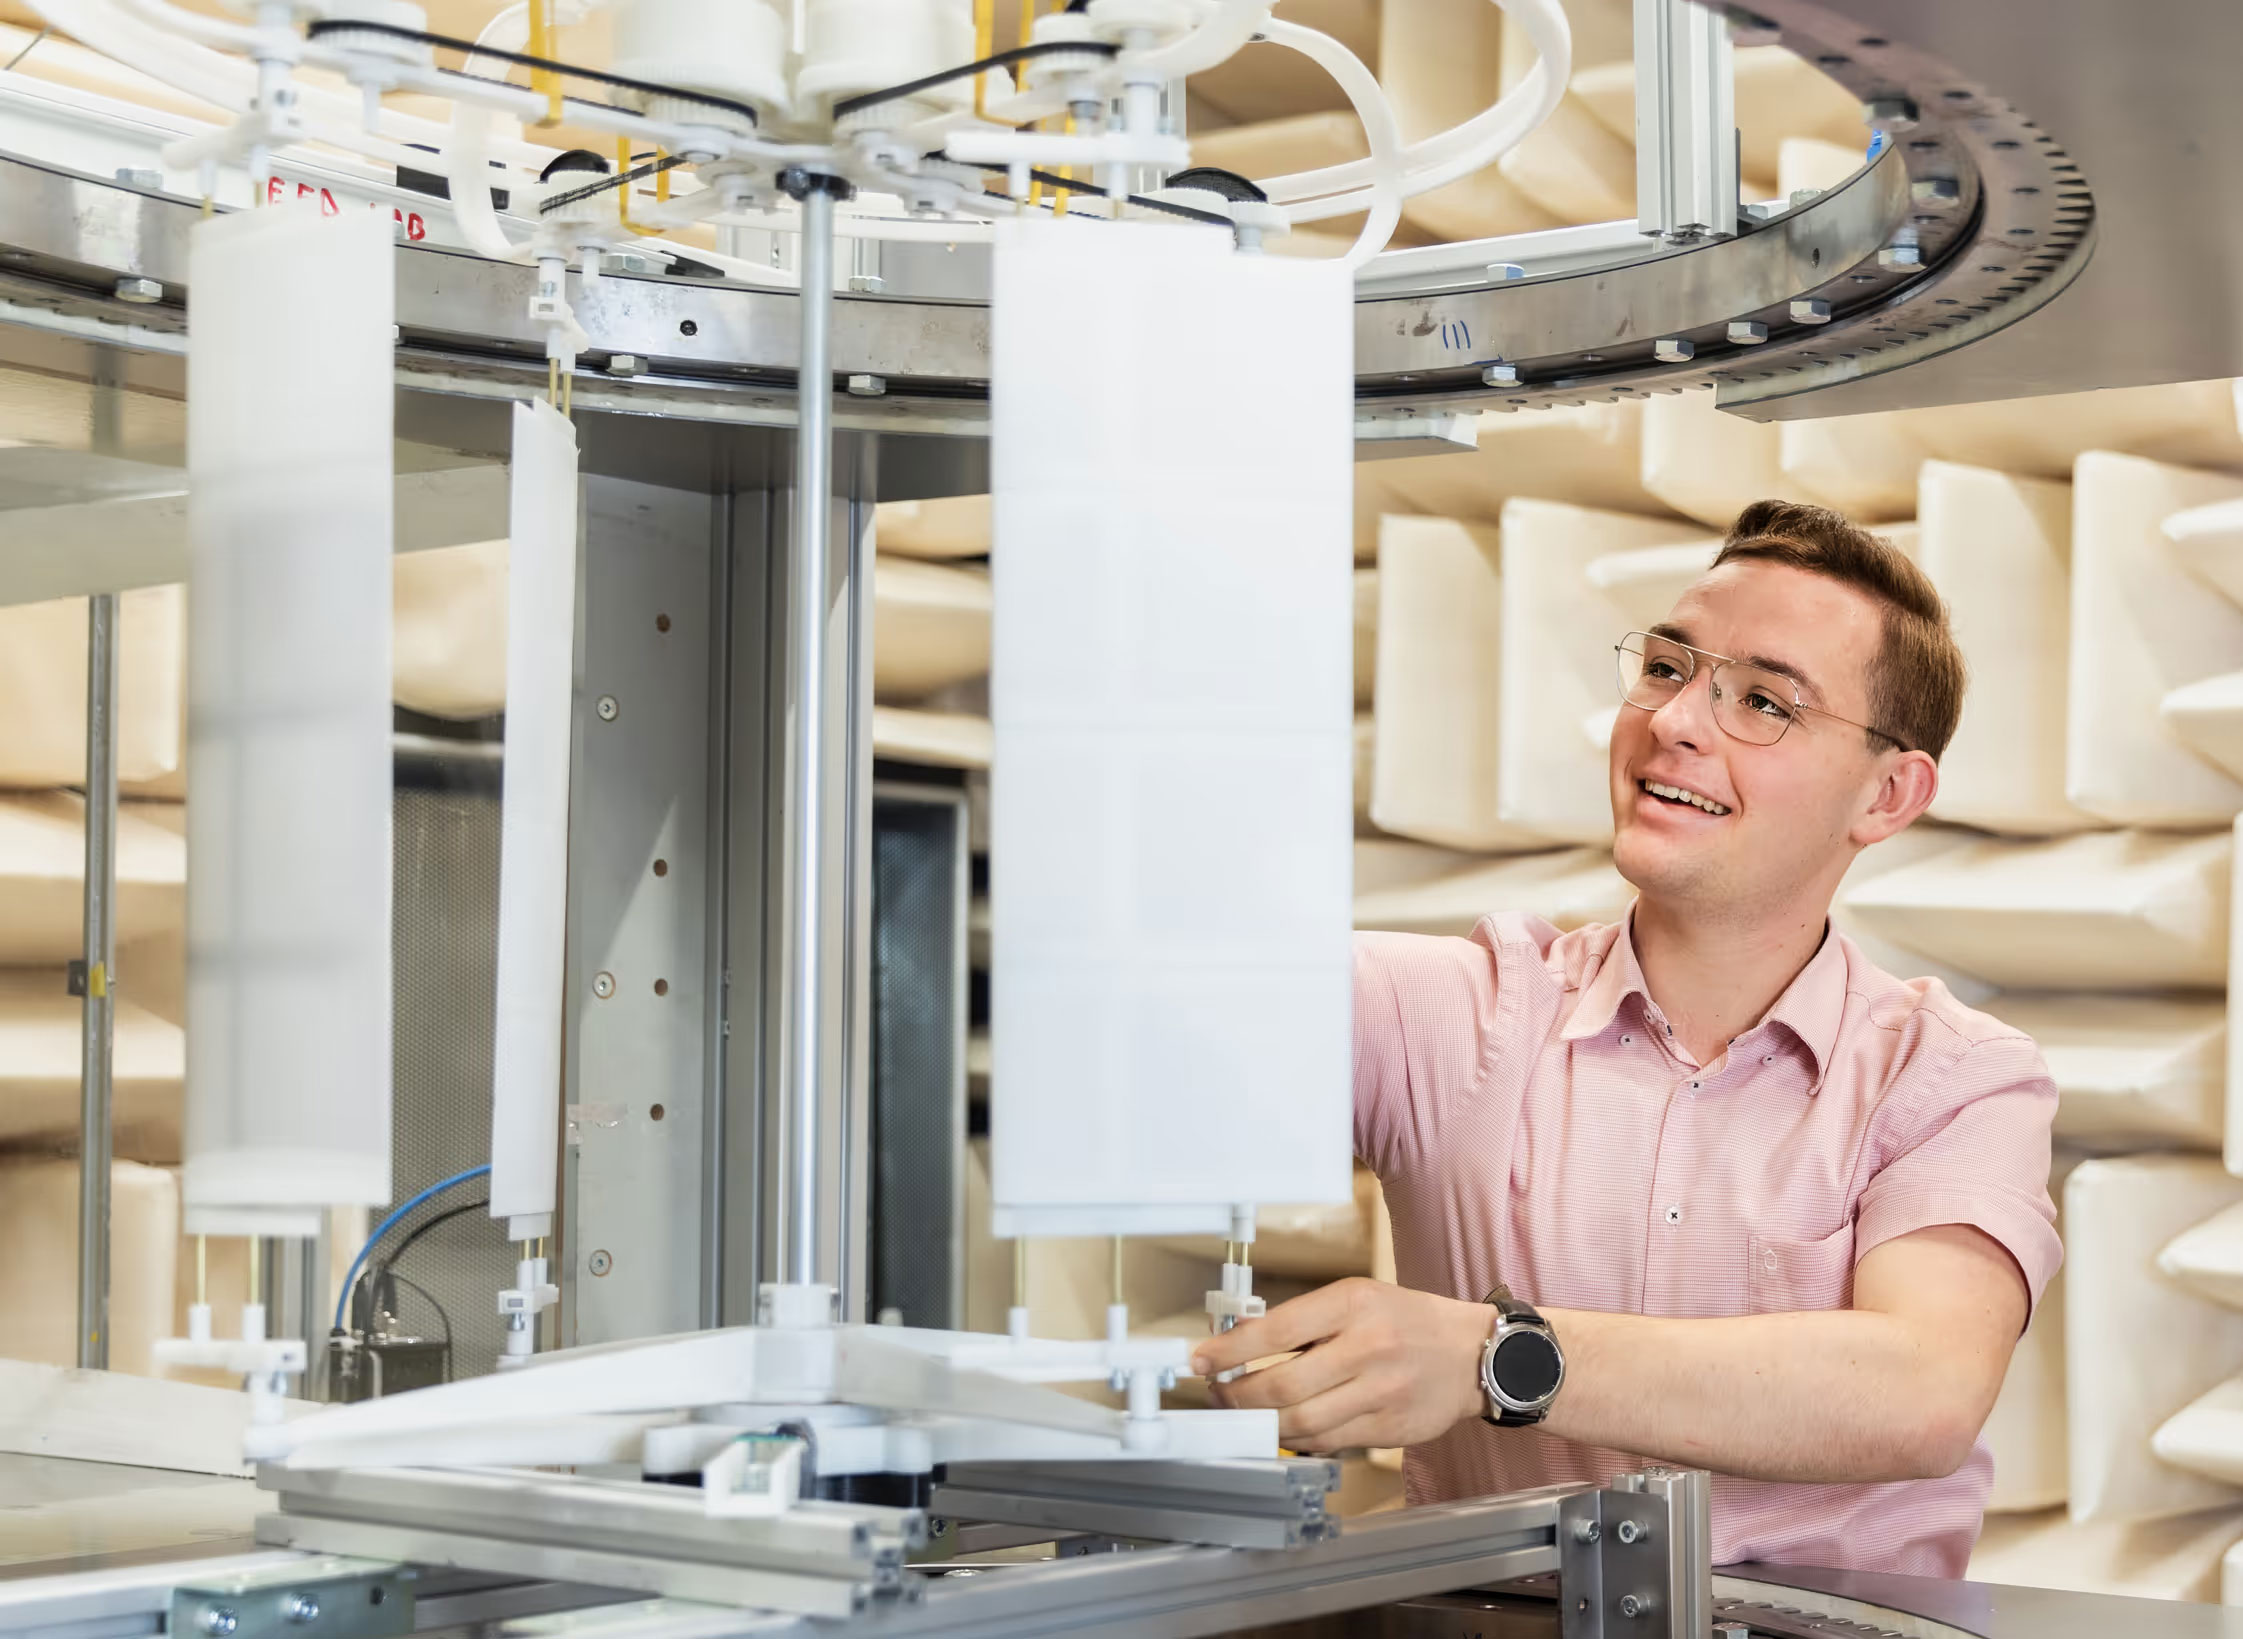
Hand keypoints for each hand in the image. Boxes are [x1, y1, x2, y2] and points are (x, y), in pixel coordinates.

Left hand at [1189, 1276, 1493, 1451]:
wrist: (1472, 1354)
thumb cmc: (1406, 1320)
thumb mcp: (1357, 1298)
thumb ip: (1304, 1322)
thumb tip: (1240, 1345)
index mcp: (1351, 1304)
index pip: (1274, 1332)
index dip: (1228, 1351)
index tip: (1199, 1361)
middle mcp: (1366, 1347)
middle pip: (1281, 1386)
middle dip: (1236, 1397)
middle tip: (1218, 1396)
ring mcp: (1379, 1393)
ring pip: (1300, 1423)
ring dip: (1261, 1424)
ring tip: (1244, 1416)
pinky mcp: (1388, 1428)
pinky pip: (1327, 1442)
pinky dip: (1297, 1440)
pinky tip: (1283, 1430)